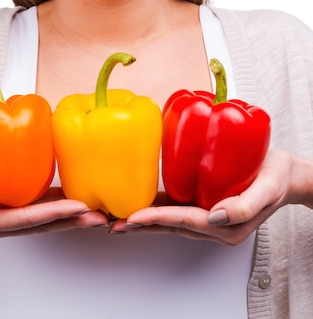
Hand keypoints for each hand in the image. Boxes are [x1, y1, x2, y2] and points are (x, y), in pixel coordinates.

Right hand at [0, 154, 107, 240]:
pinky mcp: (4, 201)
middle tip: (101, 215)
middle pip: (41, 223)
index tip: (79, 206)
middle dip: (72, 220)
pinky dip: (53, 199)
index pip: (27, 220)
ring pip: (41, 215)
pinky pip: (32, 202)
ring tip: (95, 208)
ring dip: (68, 213)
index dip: (54, 213)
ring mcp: (1, 213)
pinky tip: (68, 190)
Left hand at [110, 149, 299, 243]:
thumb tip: (217, 216)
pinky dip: (156, 206)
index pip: (184, 222)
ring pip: (169, 219)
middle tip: (111, 223)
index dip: (157, 219)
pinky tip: (140, 201)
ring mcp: (208, 216)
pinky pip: (177, 207)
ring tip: (116, 217)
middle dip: (140, 225)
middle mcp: (213, 225)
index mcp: (226, 227)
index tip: (133, 217)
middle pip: (170, 225)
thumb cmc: (277, 175)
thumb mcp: (267, 188)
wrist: (288, 173)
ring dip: (143, 218)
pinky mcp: (204, 203)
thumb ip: (244, 204)